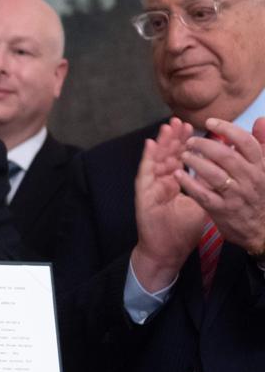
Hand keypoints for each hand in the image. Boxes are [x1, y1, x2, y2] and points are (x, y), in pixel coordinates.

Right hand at [131, 118, 204, 290]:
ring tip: (168, 126)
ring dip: (162, 143)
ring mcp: (152, 188)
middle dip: (175, 138)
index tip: (197, 127)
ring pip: (156, 160)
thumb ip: (211, 186)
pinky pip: (145, 174)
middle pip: (169, 155)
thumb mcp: (205, 203)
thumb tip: (227, 170)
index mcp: (175, 183)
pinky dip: (147, 159)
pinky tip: (151, 145)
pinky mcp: (143, 195)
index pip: (182, 158)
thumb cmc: (184, 230)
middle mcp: (162, 182)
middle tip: (181, 121)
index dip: (188, 143)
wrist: (168, 250)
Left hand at [177, 117, 264, 255]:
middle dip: (205, 145)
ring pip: (214, 174)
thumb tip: (260, 119)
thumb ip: (262, 144)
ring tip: (183, 155)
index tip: (210, 122)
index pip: (245, 142)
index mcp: (260, 166)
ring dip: (195, 162)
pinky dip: (189, 184)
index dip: (227, 129)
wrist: (260, 228)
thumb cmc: (258, 194)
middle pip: (226, 156)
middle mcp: (249, 179)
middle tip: (190, 141)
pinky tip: (178, 175)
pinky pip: (203, 195)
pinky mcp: (221, 210)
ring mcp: (235, 196)